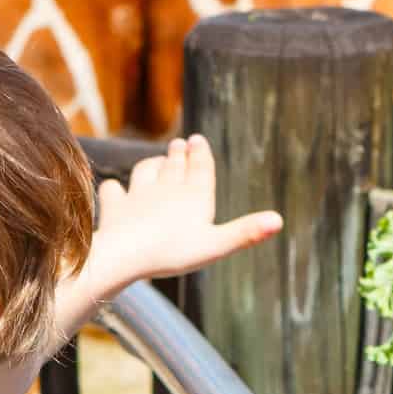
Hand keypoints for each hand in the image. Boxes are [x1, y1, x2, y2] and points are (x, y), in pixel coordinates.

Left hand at [84, 135, 281, 298]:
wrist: (125, 254)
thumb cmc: (173, 252)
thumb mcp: (216, 246)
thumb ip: (246, 232)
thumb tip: (279, 219)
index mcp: (195, 195)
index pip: (199, 167)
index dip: (200, 153)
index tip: (197, 139)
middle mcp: (167, 189)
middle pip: (173, 165)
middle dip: (177, 153)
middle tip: (179, 143)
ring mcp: (139, 196)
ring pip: (145, 172)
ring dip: (151, 165)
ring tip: (154, 162)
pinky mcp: (115, 208)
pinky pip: (112, 192)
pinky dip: (114, 190)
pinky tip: (114, 189)